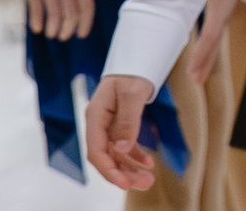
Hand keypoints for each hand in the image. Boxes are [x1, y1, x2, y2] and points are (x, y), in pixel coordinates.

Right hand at [11, 0, 94, 39]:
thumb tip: (77, 11)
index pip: (87, 7)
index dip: (86, 24)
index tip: (81, 34)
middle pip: (71, 15)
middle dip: (67, 30)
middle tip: (63, 36)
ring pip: (55, 16)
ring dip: (53, 30)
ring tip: (51, 34)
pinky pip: (36, 9)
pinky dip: (37, 22)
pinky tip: (37, 28)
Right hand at [83, 73, 159, 191]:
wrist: (138, 60)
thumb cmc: (133, 72)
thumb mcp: (132, 93)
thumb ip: (127, 120)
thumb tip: (121, 148)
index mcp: (95, 115)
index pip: (96, 150)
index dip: (108, 170)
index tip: (124, 183)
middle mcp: (99, 123)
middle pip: (106, 156)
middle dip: (123, 173)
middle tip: (144, 184)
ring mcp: (108, 125)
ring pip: (116, 154)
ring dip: (130, 168)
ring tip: (148, 180)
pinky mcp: (119, 125)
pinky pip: (125, 146)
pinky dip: (136, 156)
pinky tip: (149, 163)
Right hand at [186, 0, 245, 83]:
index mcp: (222, 6)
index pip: (211, 36)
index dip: (203, 55)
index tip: (195, 73)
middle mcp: (216, 8)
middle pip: (208, 40)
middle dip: (202, 61)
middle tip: (196, 81)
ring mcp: (214, 5)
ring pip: (208, 34)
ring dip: (204, 53)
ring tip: (197, 73)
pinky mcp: (216, 1)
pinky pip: (210, 27)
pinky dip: (208, 41)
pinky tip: (208, 47)